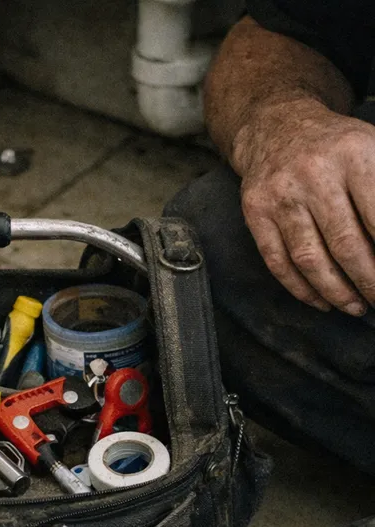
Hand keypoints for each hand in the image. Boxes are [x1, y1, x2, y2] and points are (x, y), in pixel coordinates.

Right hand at [233, 100, 374, 314]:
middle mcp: (315, 175)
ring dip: (335, 291)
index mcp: (355, 156)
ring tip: (354, 307)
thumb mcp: (374, 150)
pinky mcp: (256, 213)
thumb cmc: (336, 147)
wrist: (277, 128)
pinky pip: (277, 261)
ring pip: (309, 259)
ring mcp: (281, 196)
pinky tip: (320, 300)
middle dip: (367, 280)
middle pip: (346, 244)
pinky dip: (300, 288)